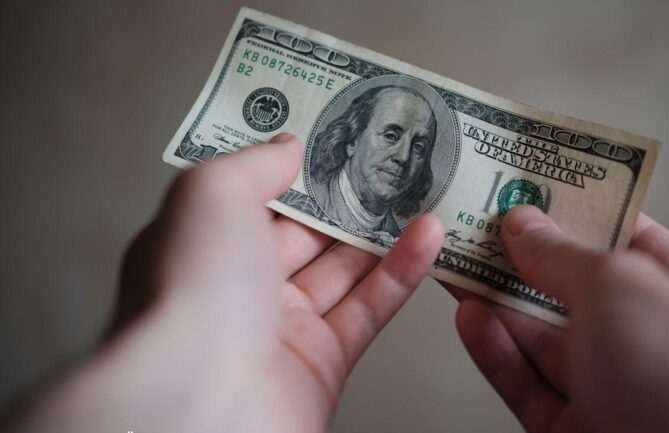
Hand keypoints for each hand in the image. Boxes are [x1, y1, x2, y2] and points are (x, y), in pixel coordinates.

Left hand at [8, 133, 443, 432]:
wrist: (209, 400)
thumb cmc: (194, 291)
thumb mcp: (212, 195)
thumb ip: (255, 163)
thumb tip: (288, 145)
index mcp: (199, 246)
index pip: (251, 198)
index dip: (292, 168)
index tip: (335, 138)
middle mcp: (237, 287)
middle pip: (304, 233)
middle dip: (346, 198)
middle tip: (391, 162)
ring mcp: (281, 327)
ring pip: (343, 271)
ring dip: (383, 232)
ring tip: (423, 191)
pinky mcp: (323, 362)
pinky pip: (368, 309)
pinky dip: (402, 273)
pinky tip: (430, 237)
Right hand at [450, 206, 668, 432]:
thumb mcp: (624, 286)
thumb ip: (564, 254)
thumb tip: (522, 223)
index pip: (622, 239)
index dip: (570, 211)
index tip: (523, 188)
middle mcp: (651, 342)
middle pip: (572, 288)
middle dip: (521, 256)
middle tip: (474, 222)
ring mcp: (613, 389)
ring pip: (542, 337)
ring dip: (497, 299)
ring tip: (455, 261)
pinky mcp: (575, 430)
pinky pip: (526, 383)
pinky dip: (494, 350)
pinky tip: (469, 317)